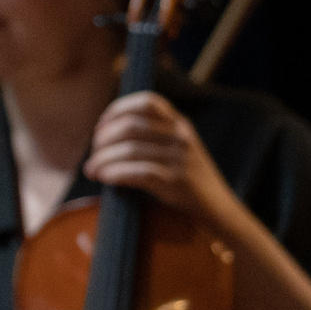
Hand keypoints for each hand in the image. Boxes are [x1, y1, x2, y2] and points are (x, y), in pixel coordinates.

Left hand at [88, 91, 237, 224]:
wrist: (218, 207)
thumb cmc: (188, 177)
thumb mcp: (179, 146)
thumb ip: (153, 134)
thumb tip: (105, 131)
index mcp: (180, 124)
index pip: (147, 102)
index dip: (118, 109)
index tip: (102, 125)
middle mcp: (181, 137)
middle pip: (131, 126)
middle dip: (104, 139)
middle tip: (94, 153)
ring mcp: (180, 159)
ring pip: (130, 150)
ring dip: (103, 160)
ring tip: (92, 170)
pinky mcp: (176, 182)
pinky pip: (138, 173)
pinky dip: (116, 174)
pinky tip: (105, 178)